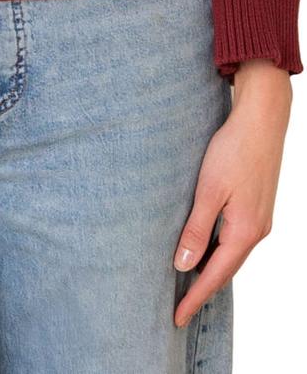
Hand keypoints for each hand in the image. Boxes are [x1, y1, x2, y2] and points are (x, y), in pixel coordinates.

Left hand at [172, 60, 292, 326]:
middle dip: (203, 290)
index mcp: (244, 232)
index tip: (177, 318)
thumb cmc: (234, 150)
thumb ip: (197, 230)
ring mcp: (260, 220)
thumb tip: (183, 266)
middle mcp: (256, 232)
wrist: (262, 121)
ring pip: (232, 254)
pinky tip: (207, 248)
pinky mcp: (257, 207)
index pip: (214, 276)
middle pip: (226, 270)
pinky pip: (236, 239)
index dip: (194, 298)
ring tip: (188, 283)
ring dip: (212, 270)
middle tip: (179, 307)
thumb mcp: (208, 190)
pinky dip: (220, 250)